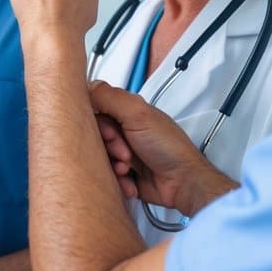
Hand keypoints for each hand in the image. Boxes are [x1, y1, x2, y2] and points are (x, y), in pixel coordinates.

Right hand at [91, 81, 236, 215]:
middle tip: (123, 152)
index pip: (97, 110)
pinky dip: (118, 179)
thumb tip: (89, 87)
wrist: (182, 183)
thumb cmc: (169, 149)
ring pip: (101, 156)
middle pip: (97, 135)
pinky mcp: (126, 172)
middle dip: (108, 146)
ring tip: (128, 167)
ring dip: (113, 164)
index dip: (98, 123)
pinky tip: (131, 180)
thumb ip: (110, 97)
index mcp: (129, 112)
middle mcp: (126, 130)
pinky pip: (108, 175)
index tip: (108, 132)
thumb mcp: (138, 115)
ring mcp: (125, 152)